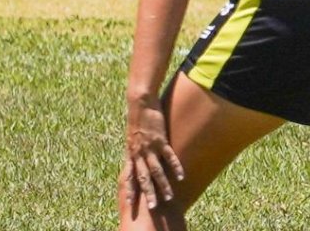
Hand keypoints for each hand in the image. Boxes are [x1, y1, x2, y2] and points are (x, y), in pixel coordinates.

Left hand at [124, 96, 184, 214]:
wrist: (140, 102)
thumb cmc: (137, 117)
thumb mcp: (132, 136)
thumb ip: (135, 148)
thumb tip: (135, 156)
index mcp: (131, 153)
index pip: (129, 175)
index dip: (129, 189)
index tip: (129, 203)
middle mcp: (139, 153)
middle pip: (143, 177)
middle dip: (147, 193)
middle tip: (152, 206)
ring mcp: (150, 147)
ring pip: (156, 170)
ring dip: (162, 185)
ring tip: (169, 197)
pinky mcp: (160, 140)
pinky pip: (169, 157)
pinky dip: (175, 167)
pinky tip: (180, 176)